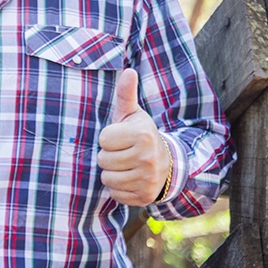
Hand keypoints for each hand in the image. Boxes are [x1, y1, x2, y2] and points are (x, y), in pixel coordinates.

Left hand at [97, 69, 171, 206]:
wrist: (164, 163)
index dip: (108, 138)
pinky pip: (115, 194)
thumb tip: (128, 71)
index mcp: (143, 134)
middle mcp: (148, 158)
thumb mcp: (132, 114)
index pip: (104, 139)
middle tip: (123, 152)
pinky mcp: (145, 197)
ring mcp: (148, 179)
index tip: (121, 137)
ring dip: (112, 173)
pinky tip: (130, 179)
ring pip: (107, 179)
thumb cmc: (139, 134)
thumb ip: (126, 94)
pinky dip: (119, 189)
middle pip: (103, 160)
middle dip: (109, 156)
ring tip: (125, 165)